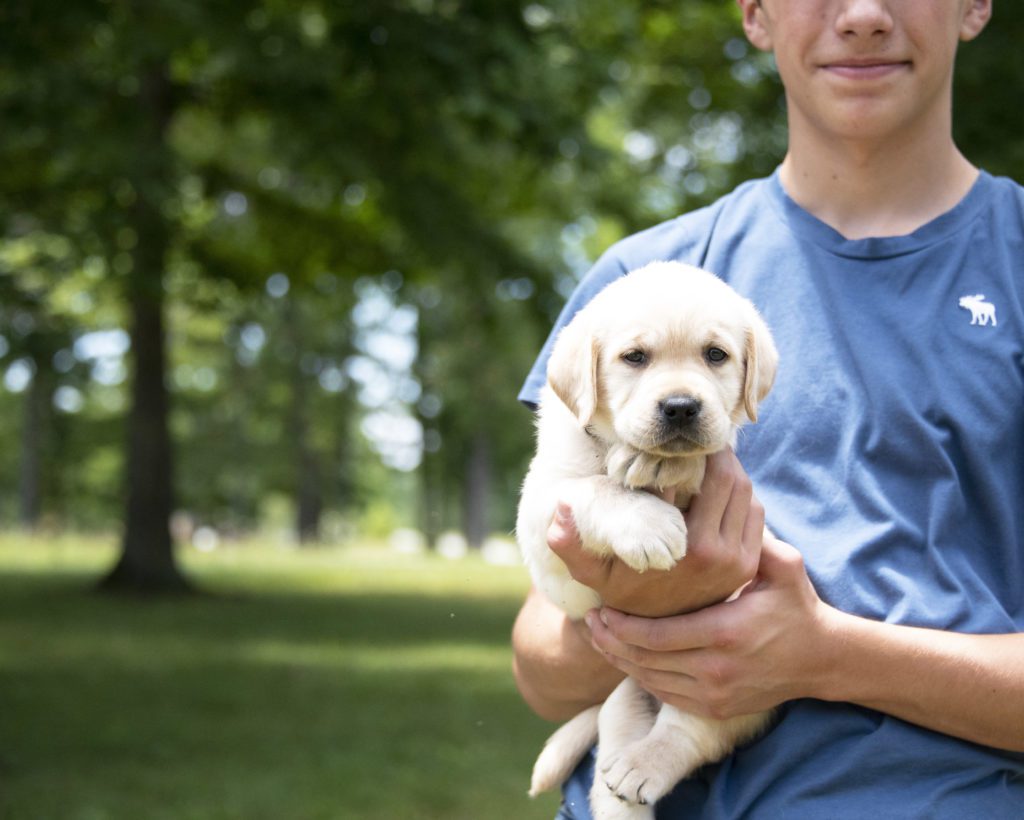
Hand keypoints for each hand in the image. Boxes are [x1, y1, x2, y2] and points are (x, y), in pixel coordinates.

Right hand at [547, 449, 762, 616]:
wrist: (657, 634)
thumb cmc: (620, 594)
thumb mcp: (591, 573)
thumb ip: (570, 544)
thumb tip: (559, 508)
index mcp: (684, 547)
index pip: (690, 478)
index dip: (677, 455)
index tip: (664, 447)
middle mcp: (718, 553)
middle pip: (727, 477)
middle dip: (710, 453)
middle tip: (691, 442)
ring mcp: (739, 558)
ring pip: (745, 491)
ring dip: (728, 469)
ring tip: (704, 459)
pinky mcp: (751, 561)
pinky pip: (754, 511)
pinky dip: (739, 492)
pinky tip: (717, 486)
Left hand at [586, 535, 834, 718]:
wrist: (821, 658)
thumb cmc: (797, 605)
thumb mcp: (784, 566)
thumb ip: (755, 537)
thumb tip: (727, 496)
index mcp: (726, 632)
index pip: (656, 635)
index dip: (621, 625)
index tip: (600, 607)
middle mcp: (716, 669)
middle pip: (645, 660)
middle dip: (611, 642)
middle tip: (589, 620)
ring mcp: (715, 694)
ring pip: (650, 680)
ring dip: (619, 660)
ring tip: (598, 636)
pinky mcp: (714, 709)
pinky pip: (665, 695)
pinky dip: (640, 676)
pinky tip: (625, 657)